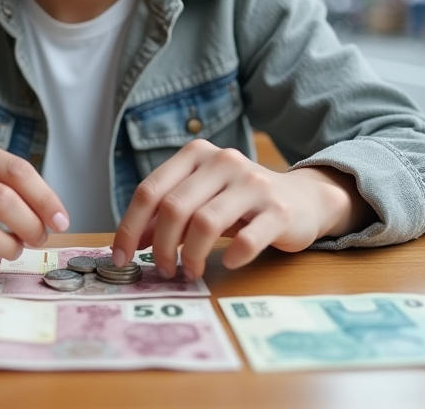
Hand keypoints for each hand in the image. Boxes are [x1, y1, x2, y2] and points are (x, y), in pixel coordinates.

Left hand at [110, 139, 372, 279]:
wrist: (303, 200)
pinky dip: (233, 256)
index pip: (149, 190)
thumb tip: (132, 242)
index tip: (121, 257)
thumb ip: (166, 215)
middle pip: (174, 207)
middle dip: (161, 246)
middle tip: (162, 270)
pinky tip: (229, 262)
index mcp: (196, 154)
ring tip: (191, 271)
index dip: (130, 227)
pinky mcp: (279, 210)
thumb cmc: (241, 203)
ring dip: (191, 256)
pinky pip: (247, 239)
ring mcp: (253, 184)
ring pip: (205, 223)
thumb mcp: (201, 200)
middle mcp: (223, 161)